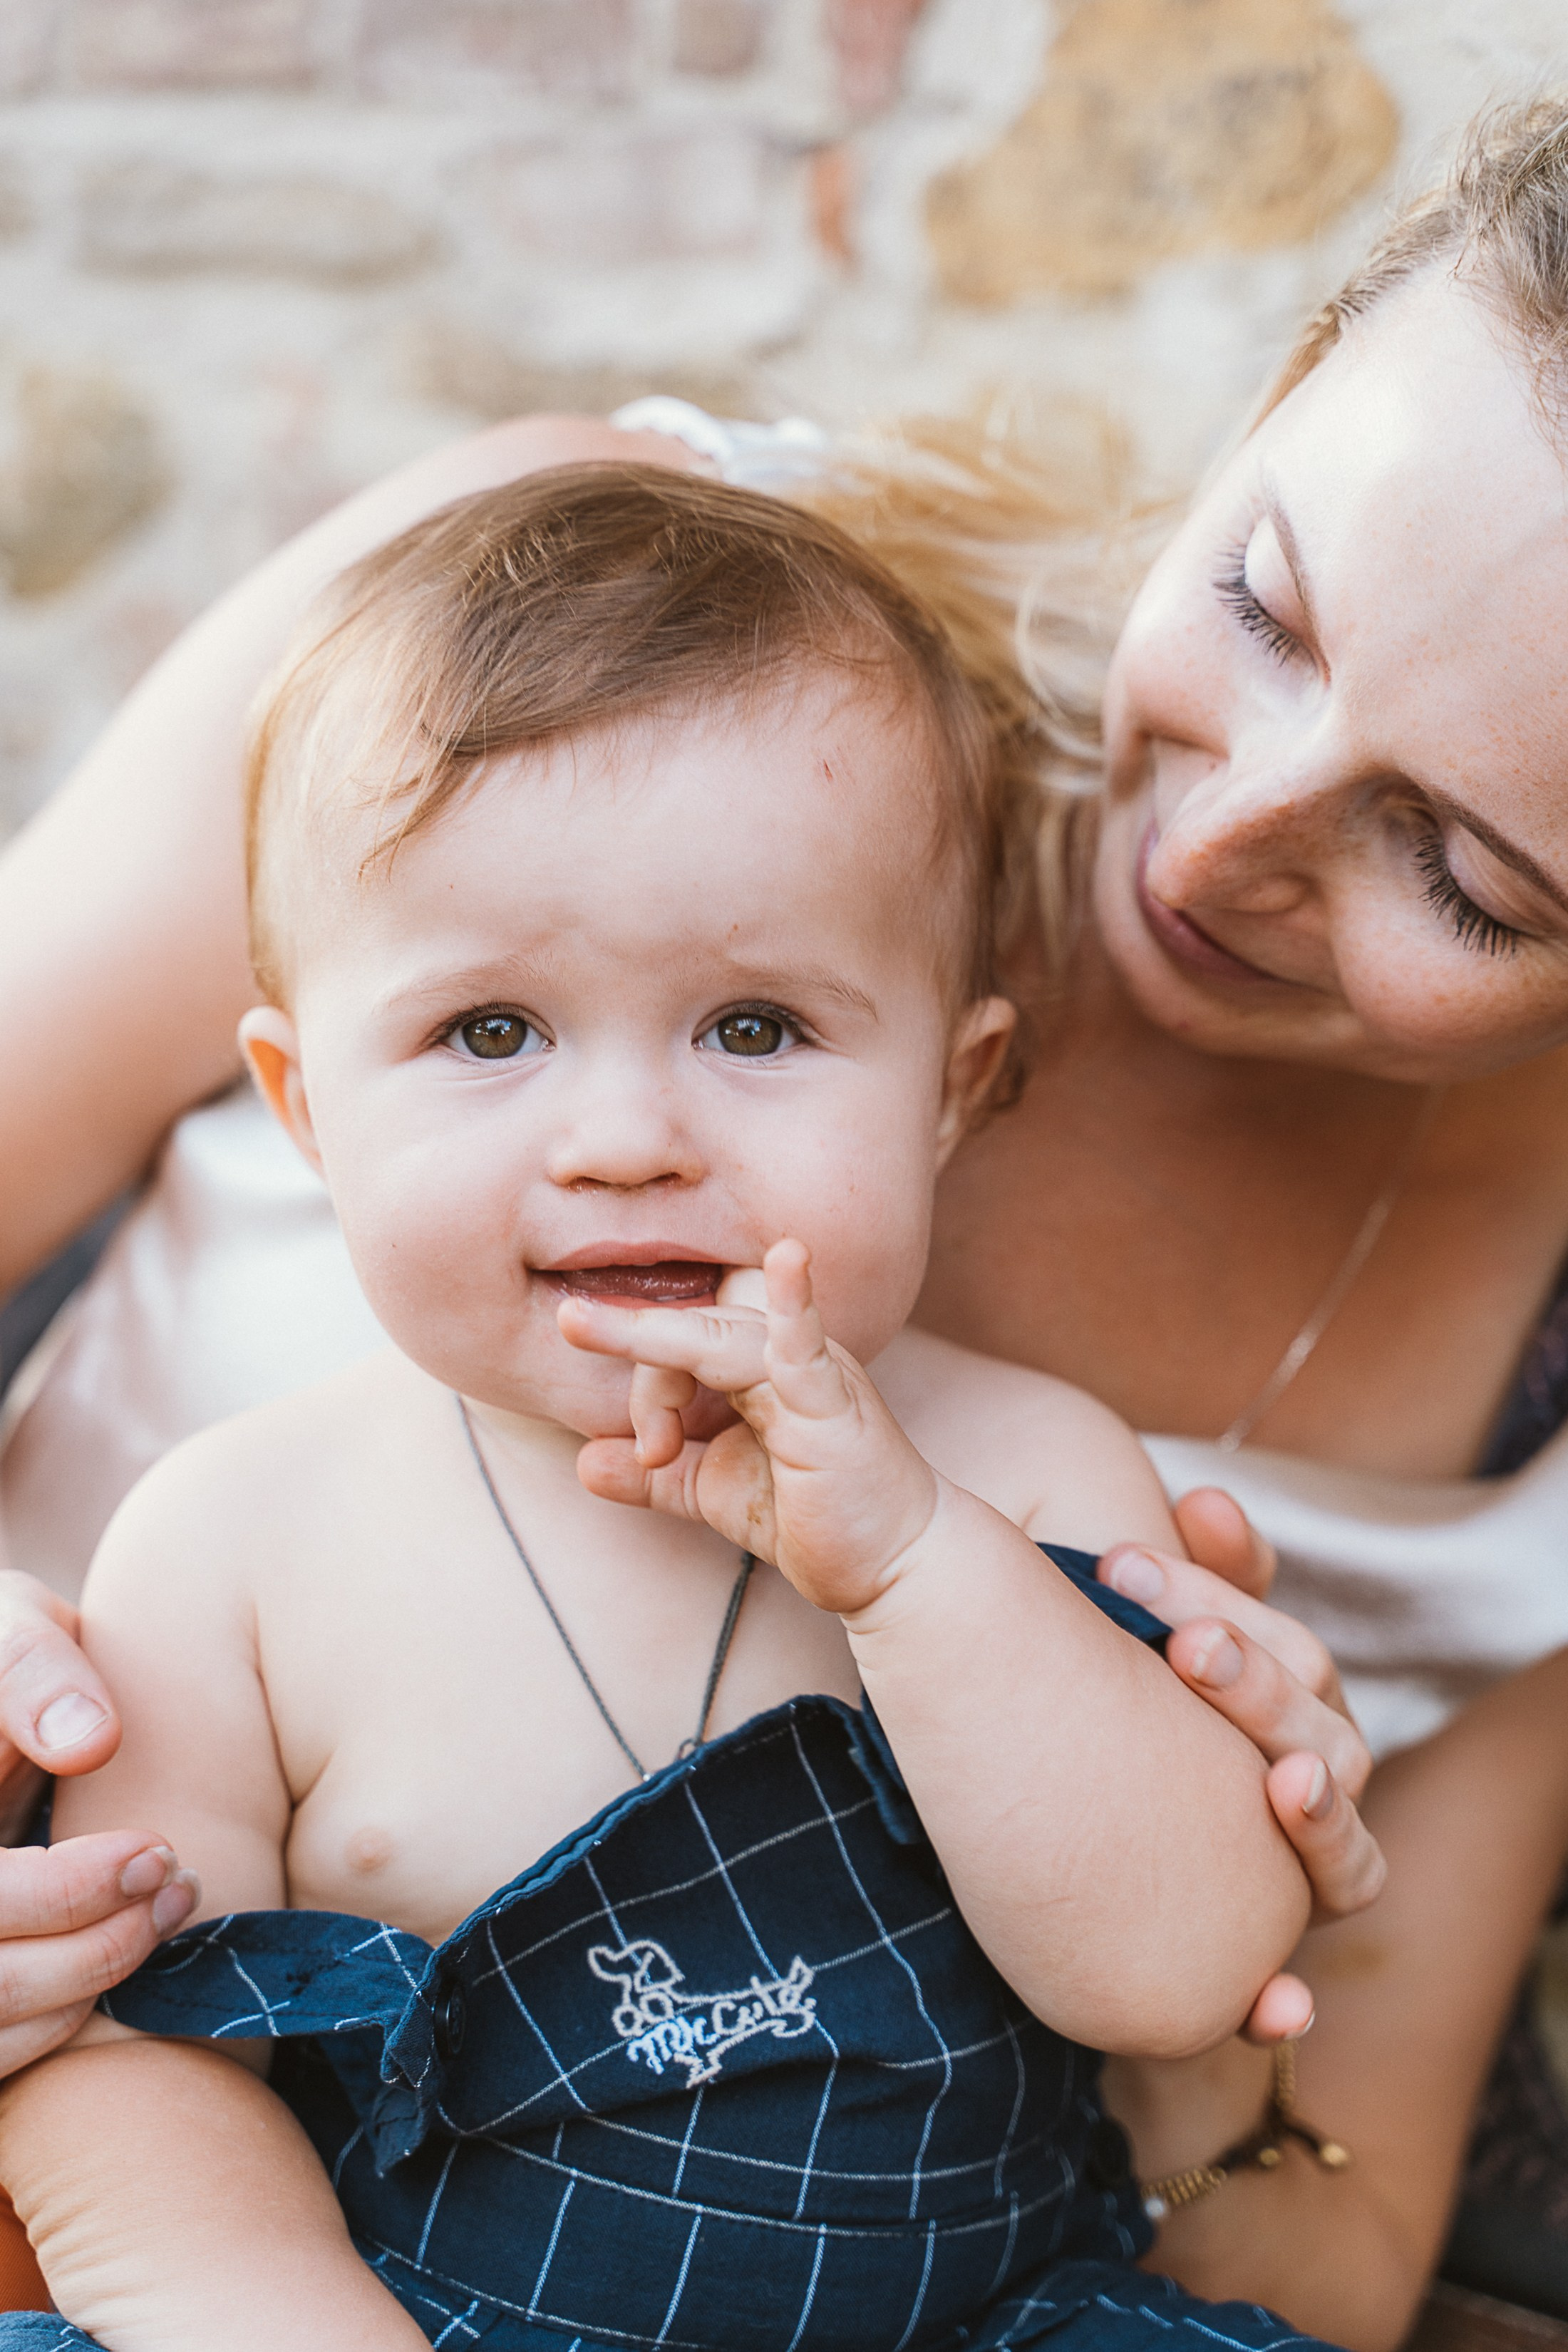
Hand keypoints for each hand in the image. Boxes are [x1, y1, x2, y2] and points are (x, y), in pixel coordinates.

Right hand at [0, 1573, 198, 2073]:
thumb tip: (90, 1741)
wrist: (0, 1710)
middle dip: (92, 1946)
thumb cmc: (11, 1671)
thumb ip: (30, 1666)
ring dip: (88, 1984)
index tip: (153, 1849)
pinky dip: (57, 2022)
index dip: (67, 1891)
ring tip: (167, 1909)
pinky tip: (116, 1955)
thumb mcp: (6, 1629)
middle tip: (178, 1883)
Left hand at [561, 1240, 937, 1614]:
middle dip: (636, 1358)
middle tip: (598, 1376)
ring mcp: (814, 1373)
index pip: (681, 1338)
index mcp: (759, 1364)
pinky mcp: (836, 1405)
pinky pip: (807, 1346)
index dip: (648, 1387)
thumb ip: (653, 1476)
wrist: (893, 1570)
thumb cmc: (815, 1519)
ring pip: (719, 1333)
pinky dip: (794, 1302)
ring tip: (582, 1326)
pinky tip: (788, 1258)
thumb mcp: (713, 1492)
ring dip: (652, 1346)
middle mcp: (786, 1354)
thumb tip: (583, 1463)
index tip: (650, 1452)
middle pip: (690, 1326)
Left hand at [1099, 1487, 1384, 2039]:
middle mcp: (1292, 1765)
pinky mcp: (1245, 1952)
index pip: (1276, 1622)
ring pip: (1338, 1838)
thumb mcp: (1089, 1631)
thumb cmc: (1069, 1702)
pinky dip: (1283, 1998)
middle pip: (1314, 1712)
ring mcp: (1283, 1860)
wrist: (1025, 1830)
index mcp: (1264, 1682)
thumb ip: (1148, 1575)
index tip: (1163, 1531)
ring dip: (1318, 1812)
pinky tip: (1276, 2004)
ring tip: (1288, 1781)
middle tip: (1187, 1640)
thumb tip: (1204, 1499)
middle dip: (1258, 1674)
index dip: (1230, 1577)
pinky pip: (1286, 1986)